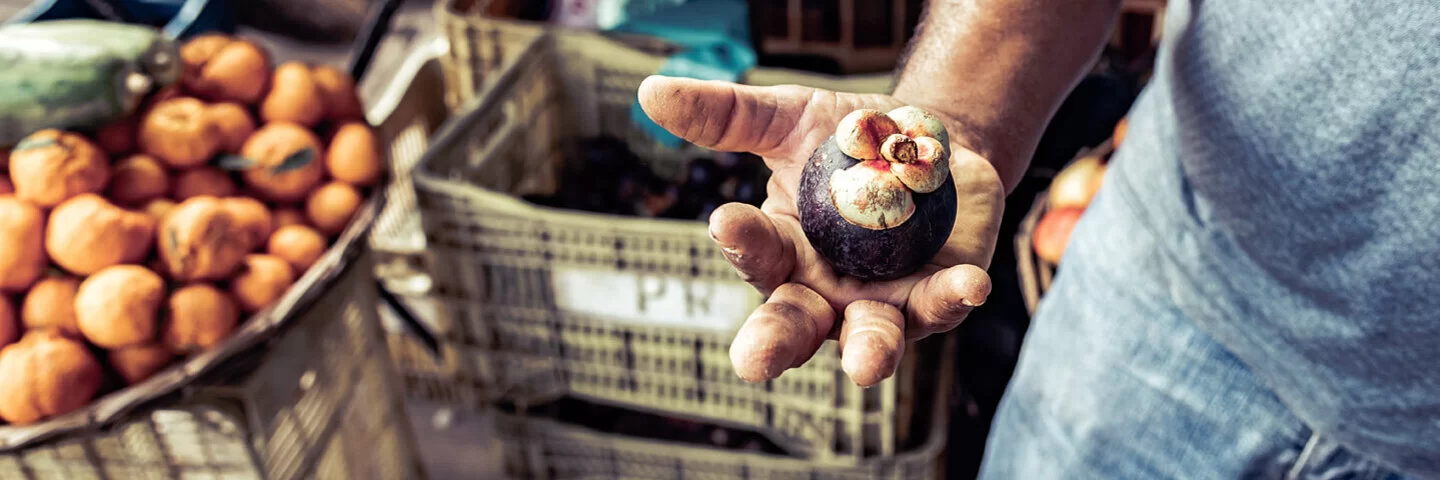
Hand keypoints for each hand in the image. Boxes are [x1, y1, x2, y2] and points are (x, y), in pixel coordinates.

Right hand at [638, 76, 1005, 386]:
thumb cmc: (848, 141)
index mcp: (780, 255)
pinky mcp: (936, 296)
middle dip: (773, 344)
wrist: (934, 141)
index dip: (741, 242)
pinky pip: (943, 305)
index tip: (725, 221)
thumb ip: (725, 116)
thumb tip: (648, 93)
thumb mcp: (787, 119)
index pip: (754, 255)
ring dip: (868, 351)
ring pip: (870, 337)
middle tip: (752, 363)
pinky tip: (970, 285)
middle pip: (794, 326)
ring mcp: (881, 302)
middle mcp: (824, 292)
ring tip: (863, 365)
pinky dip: (955, 297)